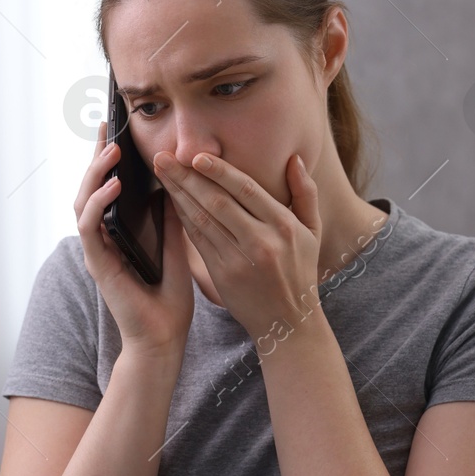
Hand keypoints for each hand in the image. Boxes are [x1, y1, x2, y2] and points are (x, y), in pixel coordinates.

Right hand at [73, 124, 193, 360]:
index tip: (116, 127)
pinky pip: (89, 226)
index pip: (109, 186)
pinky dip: (99, 202)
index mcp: (119, 231)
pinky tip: (114, 186)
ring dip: (96, 173)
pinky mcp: (97, 264)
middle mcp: (103, 237)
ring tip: (113, 151)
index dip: (109, 157)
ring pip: (83, 200)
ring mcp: (97, 249)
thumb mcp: (177, 243)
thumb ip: (171, 214)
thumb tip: (177, 176)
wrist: (164, 338)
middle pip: (90, 186)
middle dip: (97, 155)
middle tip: (107, 126)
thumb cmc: (170, 296)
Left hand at [152, 148, 322, 340]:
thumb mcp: (313, 231)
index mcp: (284, 226)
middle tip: (163, 156)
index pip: (247, 190)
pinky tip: (172, 200)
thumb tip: (295, 160)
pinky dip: (183, 217)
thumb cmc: (301, 270)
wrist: (288, 320)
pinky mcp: (222, 273)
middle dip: (187, 177)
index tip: (196, 155)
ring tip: (161, 172)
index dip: (219, 171)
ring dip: (178, 193)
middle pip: (218, 201)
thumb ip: (306, 194)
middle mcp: (261, 241)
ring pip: (203, 218)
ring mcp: (239, 259)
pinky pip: (198, 239)